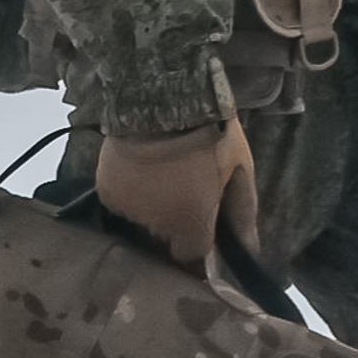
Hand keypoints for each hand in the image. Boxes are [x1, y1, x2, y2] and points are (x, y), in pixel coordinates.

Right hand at [94, 118, 258, 273]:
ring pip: (144, 219)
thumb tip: (250, 250)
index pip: (192, 256)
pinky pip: (123, 202)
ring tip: (164, 172)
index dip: (198, 241)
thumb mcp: (239, 170)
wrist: (166, 100)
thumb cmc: (213, 134)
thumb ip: (243, 215)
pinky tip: (143, 168)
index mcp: (191, 225)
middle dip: (177, 219)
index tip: (203, 222)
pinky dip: (132, 190)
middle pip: (168, 236)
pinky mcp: (107, 192)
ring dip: (153, 205)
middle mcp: (157, 228)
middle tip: (187, 184)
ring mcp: (129, 211)